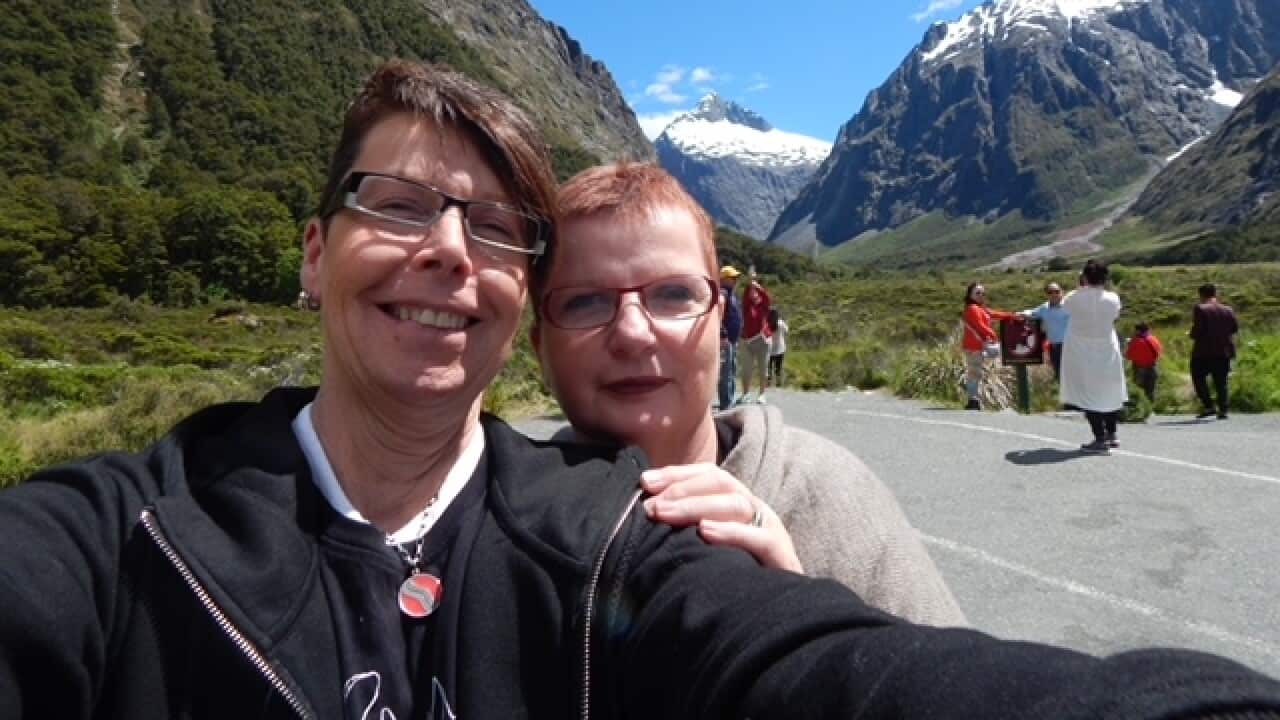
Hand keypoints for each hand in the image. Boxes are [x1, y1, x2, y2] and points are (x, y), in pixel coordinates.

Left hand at [640, 464, 803, 572]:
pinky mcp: (782, 555)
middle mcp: (754, 509)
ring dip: (696, 506)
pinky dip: (731, 532)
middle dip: (682, 489)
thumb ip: (685, 529)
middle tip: (651, 507)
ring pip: (736, 504)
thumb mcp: (709, 547)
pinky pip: (759, 538)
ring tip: (666, 514)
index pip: (708, 474)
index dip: (676, 474)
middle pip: (720, 483)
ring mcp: (770, 529)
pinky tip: (705, 532)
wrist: (780, 609)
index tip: (645, 482)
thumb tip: (645, 515)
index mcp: (737, 503)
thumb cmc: (737, 577)